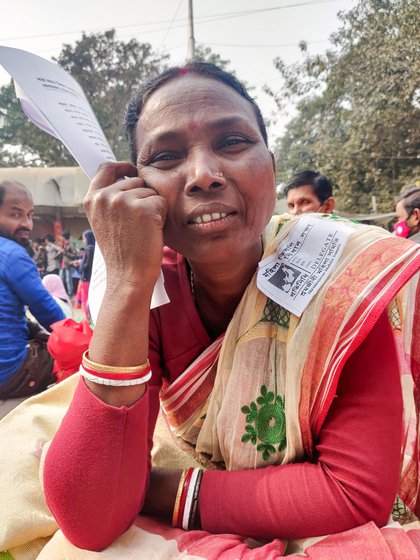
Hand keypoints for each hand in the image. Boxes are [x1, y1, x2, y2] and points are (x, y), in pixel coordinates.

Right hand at [84, 162, 167, 288]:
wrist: (128, 275)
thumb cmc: (121, 252)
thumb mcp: (104, 222)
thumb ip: (109, 200)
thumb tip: (126, 177)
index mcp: (92, 199)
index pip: (106, 168)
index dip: (122, 167)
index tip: (131, 170)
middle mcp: (104, 196)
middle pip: (135, 180)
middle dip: (143, 197)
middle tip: (137, 224)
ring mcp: (123, 200)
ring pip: (150, 191)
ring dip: (153, 207)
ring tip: (143, 229)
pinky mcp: (143, 207)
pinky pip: (161, 202)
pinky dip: (162, 216)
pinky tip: (151, 232)